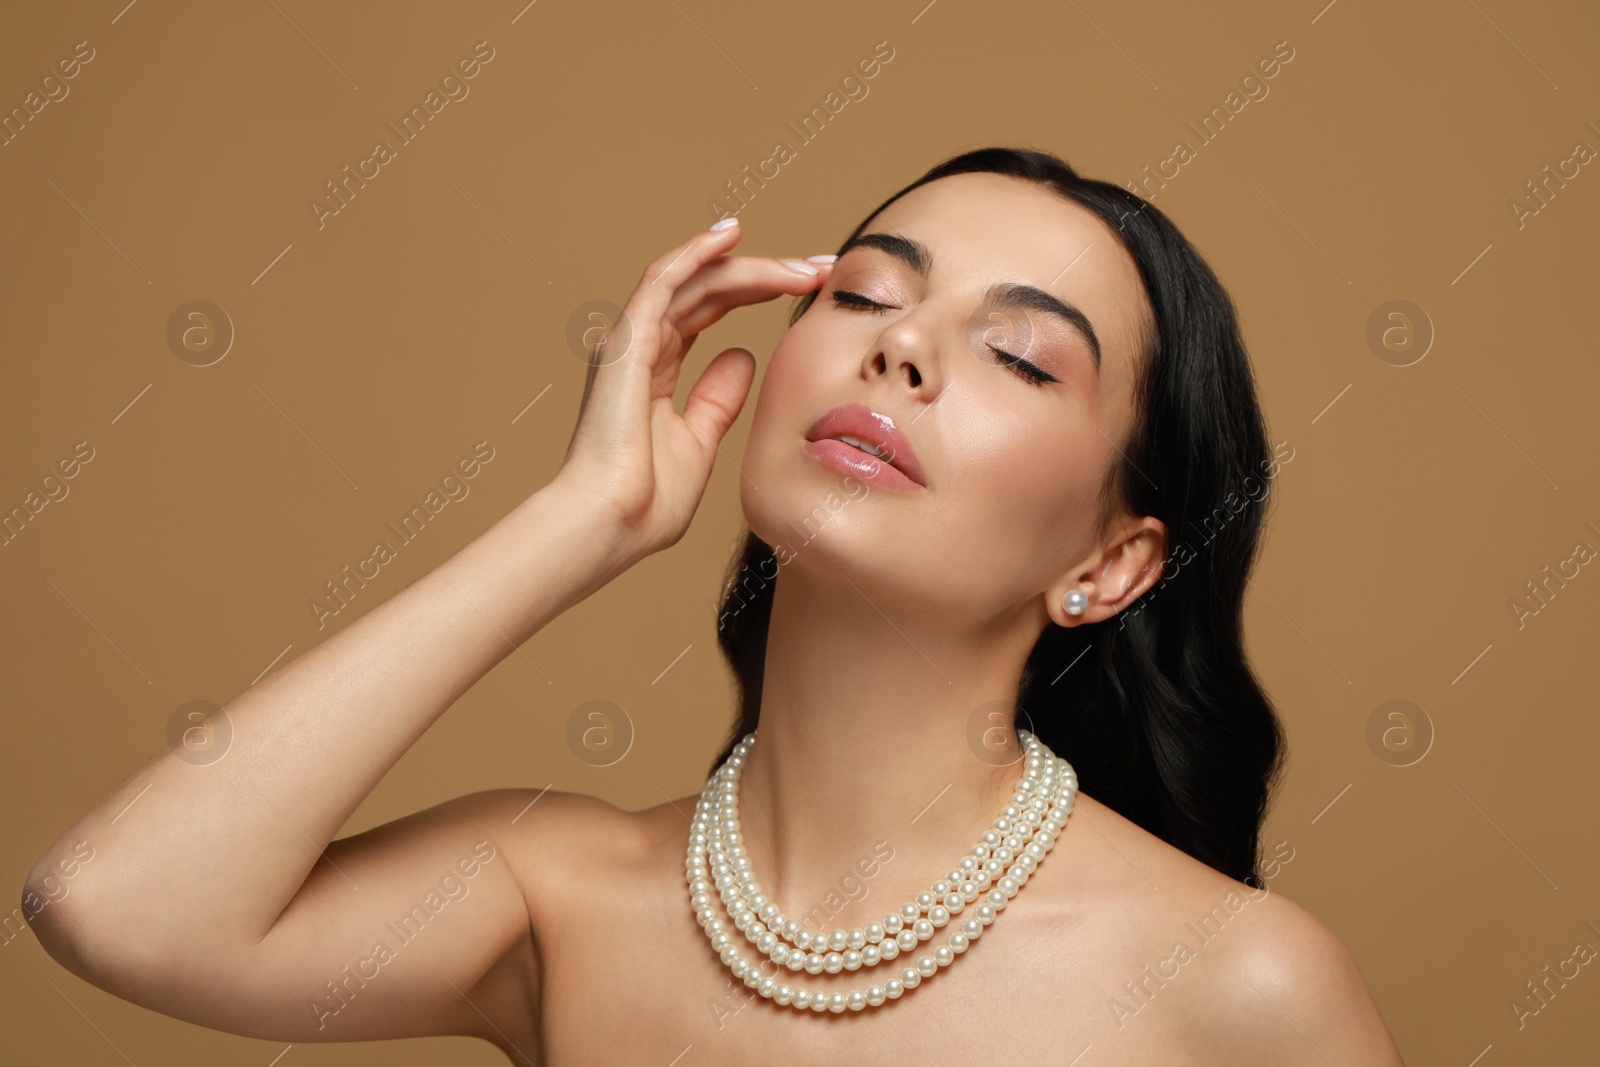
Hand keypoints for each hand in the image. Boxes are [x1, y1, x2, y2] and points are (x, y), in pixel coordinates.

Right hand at [550, 219, 834, 563]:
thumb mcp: (700, 441)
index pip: (711, 311)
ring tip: (804, 266)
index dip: (760, 291)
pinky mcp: (626, 342)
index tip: (813, 288)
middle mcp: (640, 347)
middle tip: (823, 269)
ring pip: (696, 281)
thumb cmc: (647, 500)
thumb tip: (743, 356)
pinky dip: (695, 254)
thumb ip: (718, 398)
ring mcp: (629, 341)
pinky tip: (732, 237)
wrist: (610, 524)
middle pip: (709, 290)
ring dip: (751, 266)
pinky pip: (662, 282)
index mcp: (655, 370)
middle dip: (769, 274)